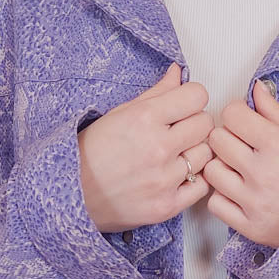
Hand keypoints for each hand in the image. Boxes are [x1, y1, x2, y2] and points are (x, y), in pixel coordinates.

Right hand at [77, 62, 213, 232]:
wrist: (71, 197)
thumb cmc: (90, 154)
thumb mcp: (118, 114)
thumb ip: (155, 93)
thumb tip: (178, 73)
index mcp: (144, 119)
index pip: (197, 96)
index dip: (191, 99)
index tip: (183, 106)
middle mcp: (157, 148)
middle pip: (206, 124)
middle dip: (195, 123)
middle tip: (179, 131)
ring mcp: (164, 179)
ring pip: (207, 154)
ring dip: (196, 152)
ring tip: (175, 155)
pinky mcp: (168, 206)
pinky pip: (204, 185)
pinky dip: (196, 179)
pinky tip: (178, 176)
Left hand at [203, 78, 278, 249]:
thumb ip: (278, 113)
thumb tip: (256, 89)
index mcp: (278, 145)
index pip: (231, 114)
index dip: (237, 115)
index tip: (245, 122)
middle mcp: (262, 173)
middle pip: (217, 140)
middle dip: (228, 138)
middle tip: (242, 147)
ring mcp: (254, 202)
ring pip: (212, 171)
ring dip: (223, 168)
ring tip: (241, 172)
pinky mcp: (250, 227)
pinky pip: (215, 204)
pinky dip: (223, 199)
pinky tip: (240, 195)